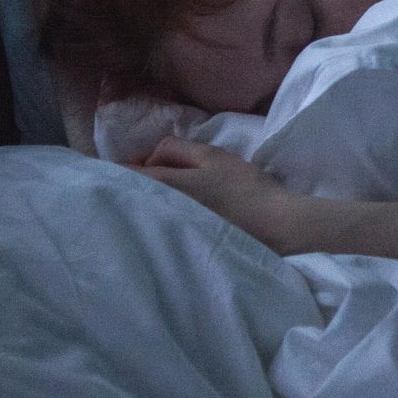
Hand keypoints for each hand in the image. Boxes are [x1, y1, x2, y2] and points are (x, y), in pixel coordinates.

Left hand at [136, 137, 300, 251]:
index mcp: (165, 186)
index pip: (124, 175)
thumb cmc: (245, 188)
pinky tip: (174, 217)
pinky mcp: (179, 248)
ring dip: (143, 203)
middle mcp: (159, 212)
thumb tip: (149, 159)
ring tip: (163, 198)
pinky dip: (157, 219)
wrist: (275, 227)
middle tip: (149, 179)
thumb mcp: (211, 155)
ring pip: (141, 214)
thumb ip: (174, 149)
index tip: (133, 164)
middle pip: (129, 197)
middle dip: (130, 186)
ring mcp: (167, 233)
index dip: (122, 167)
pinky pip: (156, 229)